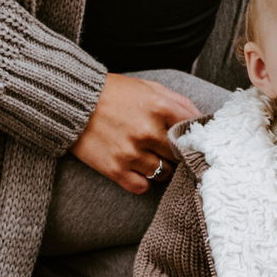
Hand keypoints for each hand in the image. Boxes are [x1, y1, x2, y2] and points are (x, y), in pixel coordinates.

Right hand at [72, 73, 200, 195]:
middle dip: (177, 153)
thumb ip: (180, 104)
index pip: (193, 132)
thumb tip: (203, 122)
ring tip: (151, 157)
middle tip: (169, 148)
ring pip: (164, 173)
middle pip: (180, 155)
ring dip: (162, 168)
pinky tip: (139, 169)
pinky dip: (144, 181)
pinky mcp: (114, 169)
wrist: (74, 101)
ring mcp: (131, 152)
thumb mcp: (151, 88)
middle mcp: (147, 131)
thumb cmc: (116, 93)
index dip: (195, 138)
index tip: (192, 141)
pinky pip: (142, 187)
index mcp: (161, 107)